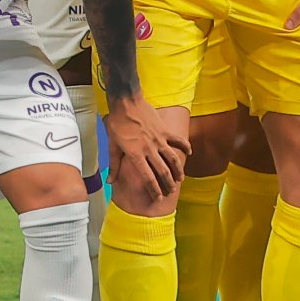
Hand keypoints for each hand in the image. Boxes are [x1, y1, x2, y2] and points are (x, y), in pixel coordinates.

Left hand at [100, 94, 188, 209]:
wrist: (126, 102)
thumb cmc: (117, 123)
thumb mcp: (112, 145)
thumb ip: (114, 165)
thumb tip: (110, 182)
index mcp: (136, 155)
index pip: (147, 178)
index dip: (154, 190)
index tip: (159, 198)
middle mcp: (149, 149)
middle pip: (163, 171)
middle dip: (168, 183)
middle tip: (171, 191)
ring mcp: (159, 139)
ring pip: (173, 159)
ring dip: (178, 170)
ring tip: (180, 179)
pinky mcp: (164, 130)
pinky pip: (178, 140)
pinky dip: (185, 146)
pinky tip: (189, 153)